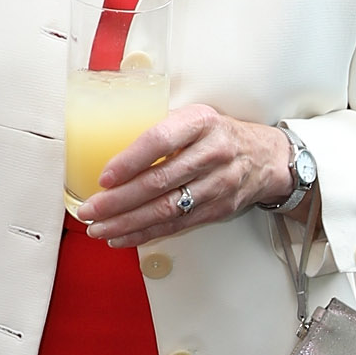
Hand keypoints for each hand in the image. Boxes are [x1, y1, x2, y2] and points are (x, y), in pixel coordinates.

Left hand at [77, 107, 302, 245]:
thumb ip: (161, 128)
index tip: (104, 177)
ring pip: (167, 209)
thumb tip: (106, 143)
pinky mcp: (218, 209)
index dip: (130, 161)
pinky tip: (122, 236)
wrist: (265, 158)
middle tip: (90, 210)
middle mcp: (213, 153)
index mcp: (201, 122)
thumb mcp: (195, 117)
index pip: (160, 140)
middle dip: (119, 201)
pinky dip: (146, 233)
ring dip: (128, 222)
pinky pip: (177, 225)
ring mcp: (218, 185)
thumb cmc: (219, 135)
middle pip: (160, 181)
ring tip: (98, 228)